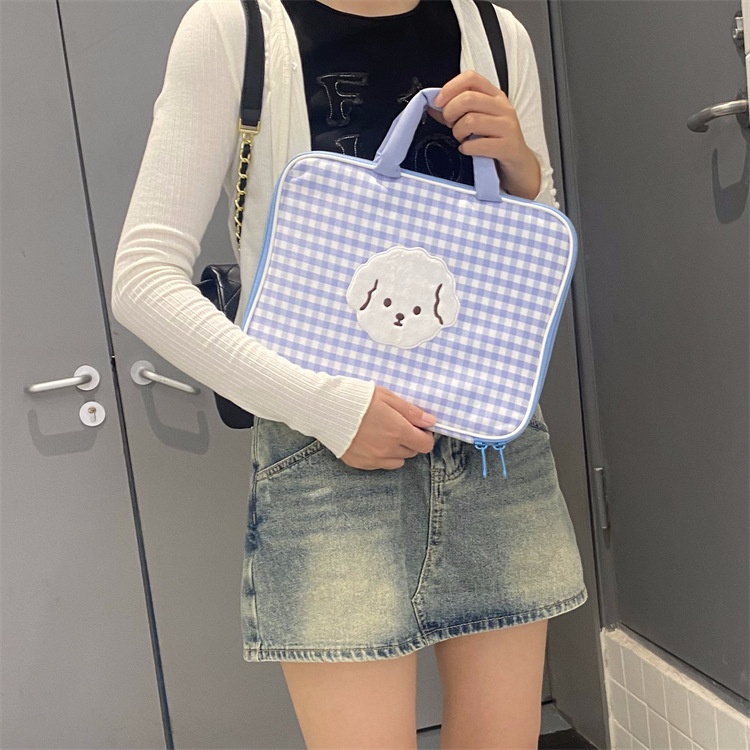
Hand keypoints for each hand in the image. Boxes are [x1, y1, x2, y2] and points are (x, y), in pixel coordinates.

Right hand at [340, 385, 436, 469]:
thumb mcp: (387, 397)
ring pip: (397, 461)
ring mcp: (373, 459)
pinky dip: (381, 455)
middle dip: (410, 440)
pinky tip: (371, 441)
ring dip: (396, 450)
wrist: (325, 408)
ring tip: (384, 433)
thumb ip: (411, 411)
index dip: (425, 435)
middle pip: (412, 452)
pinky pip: (379, 464)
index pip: (425, 444)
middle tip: (398, 425)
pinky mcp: (360, 463)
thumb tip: (431, 422)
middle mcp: (388, 449)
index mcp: (397, 431)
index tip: (419, 427)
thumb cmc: (356, 398)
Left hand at [430, 70, 540, 199]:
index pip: (471, 78)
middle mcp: (502, 107)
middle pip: (468, 98)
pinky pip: (479, 144)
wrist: (519, 166)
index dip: (450, 88)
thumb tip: (433, 107)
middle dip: (450, 113)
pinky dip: (466, 148)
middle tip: (450, 124)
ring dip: (458, 132)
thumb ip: (456, 113)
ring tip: (461, 139)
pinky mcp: (508, 146)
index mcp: (494, 97)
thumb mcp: (478, 122)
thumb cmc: (496, 142)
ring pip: (471, 120)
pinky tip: (467, 150)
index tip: (438, 102)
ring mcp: (507, 126)